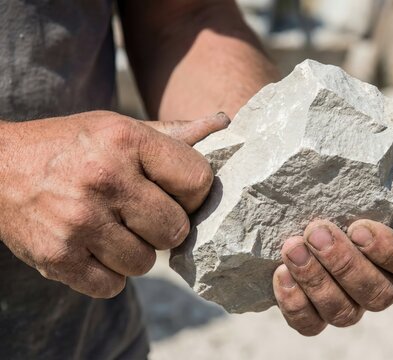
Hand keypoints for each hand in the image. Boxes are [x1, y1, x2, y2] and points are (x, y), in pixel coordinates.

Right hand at [0, 111, 228, 297]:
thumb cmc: (73, 146)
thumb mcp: (120, 127)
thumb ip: (174, 133)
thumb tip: (225, 124)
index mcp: (126, 139)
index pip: (198, 181)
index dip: (194, 194)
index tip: (177, 194)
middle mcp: (104, 178)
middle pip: (176, 230)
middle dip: (165, 227)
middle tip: (142, 215)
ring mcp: (78, 220)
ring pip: (145, 263)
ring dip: (135, 252)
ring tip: (113, 230)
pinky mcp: (57, 257)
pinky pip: (112, 286)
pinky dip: (108, 274)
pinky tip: (93, 248)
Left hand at [273, 125, 392, 335]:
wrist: (298, 198)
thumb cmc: (347, 183)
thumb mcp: (377, 162)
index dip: (392, 252)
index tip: (360, 226)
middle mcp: (379, 280)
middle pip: (379, 294)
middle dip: (345, 265)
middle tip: (315, 231)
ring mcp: (345, 300)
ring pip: (345, 313)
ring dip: (317, 283)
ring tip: (290, 248)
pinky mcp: (312, 310)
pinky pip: (309, 324)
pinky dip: (296, 305)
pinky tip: (280, 274)